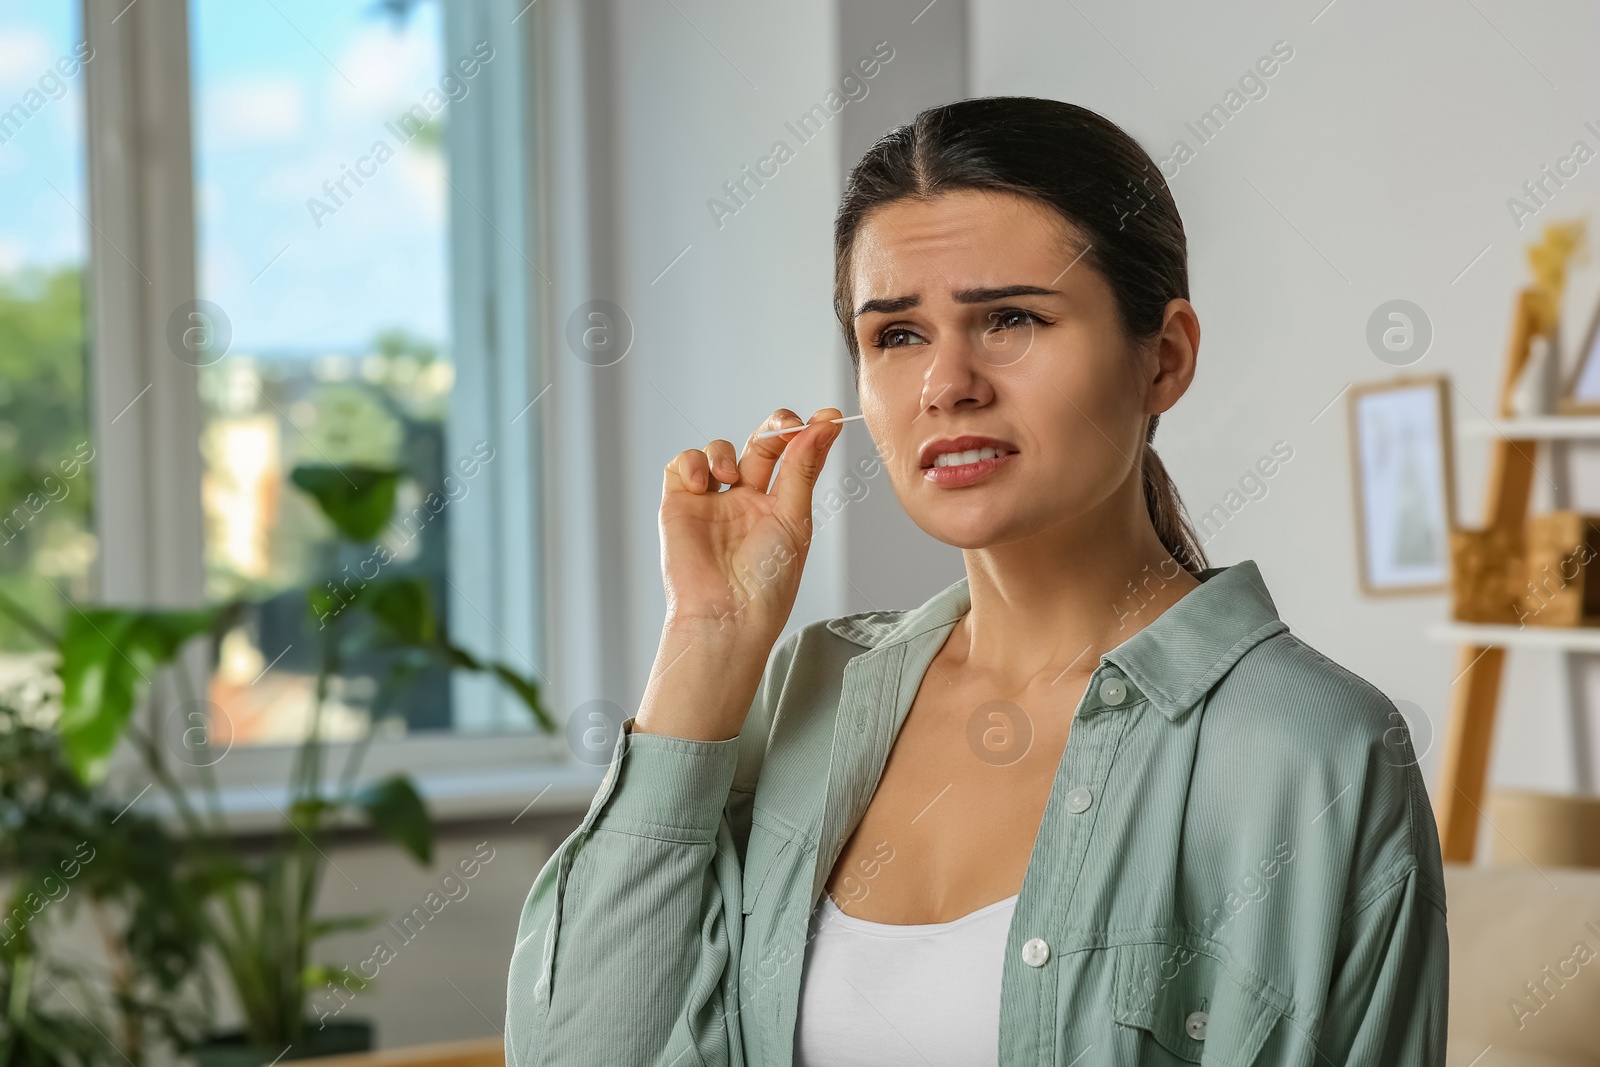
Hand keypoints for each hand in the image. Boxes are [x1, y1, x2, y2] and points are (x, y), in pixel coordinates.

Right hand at [658, 407, 844, 648]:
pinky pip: (681, 466)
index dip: (808, 435)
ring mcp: (711, 502)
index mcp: (778, 508)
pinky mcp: (678, 505)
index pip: (793, 458)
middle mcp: (744, 501)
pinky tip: (703, 484)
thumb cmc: (767, 582)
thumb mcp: (794, 518)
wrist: (726, 615)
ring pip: (718, 451)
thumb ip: (803, 469)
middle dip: (774, 428)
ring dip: (725, 452)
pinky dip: (692, 463)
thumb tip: (825, 425)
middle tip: (787, 426)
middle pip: (759, 446)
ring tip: (729, 477)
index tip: (828, 419)